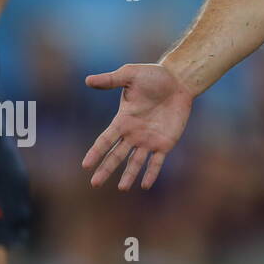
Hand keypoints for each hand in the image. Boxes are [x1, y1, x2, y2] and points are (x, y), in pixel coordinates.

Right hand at [83, 63, 194, 189]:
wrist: (178, 80)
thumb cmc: (153, 75)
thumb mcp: (130, 75)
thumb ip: (111, 80)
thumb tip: (88, 80)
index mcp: (123, 120)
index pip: (105, 140)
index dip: (96, 152)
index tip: (85, 165)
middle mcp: (133, 133)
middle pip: (116, 155)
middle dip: (106, 169)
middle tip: (95, 184)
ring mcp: (149, 139)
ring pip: (135, 162)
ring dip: (129, 175)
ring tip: (122, 188)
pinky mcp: (165, 142)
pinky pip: (157, 161)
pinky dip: (151, 173)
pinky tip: (145, 185)